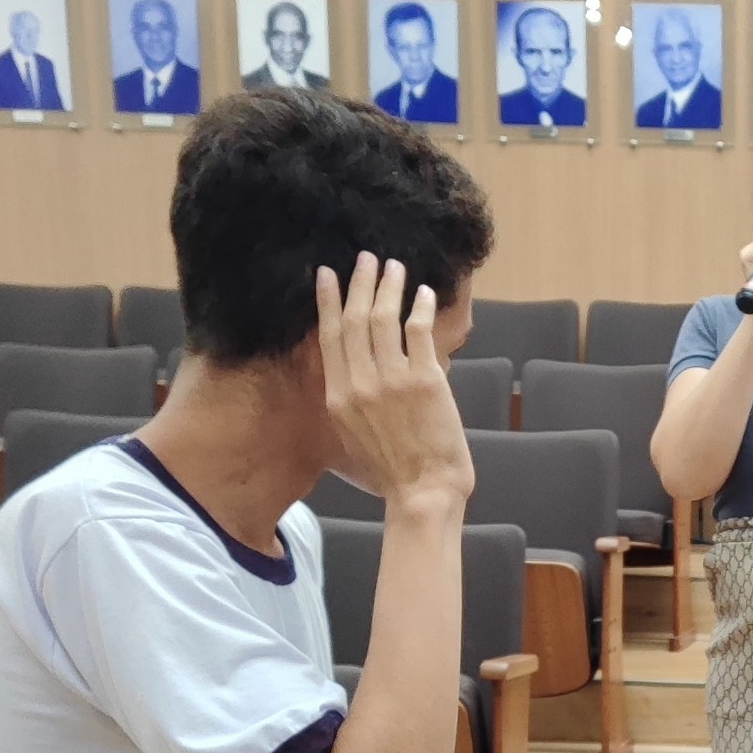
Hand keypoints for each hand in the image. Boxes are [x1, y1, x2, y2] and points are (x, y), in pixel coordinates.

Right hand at [316, 255, 471, 512]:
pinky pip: (418, 331)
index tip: (328, 275)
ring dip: (389, 287)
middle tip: (366, 258)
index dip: (328, 301)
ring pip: (384, 318)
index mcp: (337, 397)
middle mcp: (359, 383)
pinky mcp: (425, 380)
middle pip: (354, 319)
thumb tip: (347, 380)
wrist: (422, 493)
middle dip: (359, 283)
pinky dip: (420, 308)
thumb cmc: (390, 474)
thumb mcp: (350, 439)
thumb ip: (346, 404)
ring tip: (395, 267)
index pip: (329, 336)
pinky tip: (423, 294)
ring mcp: (392, 380)